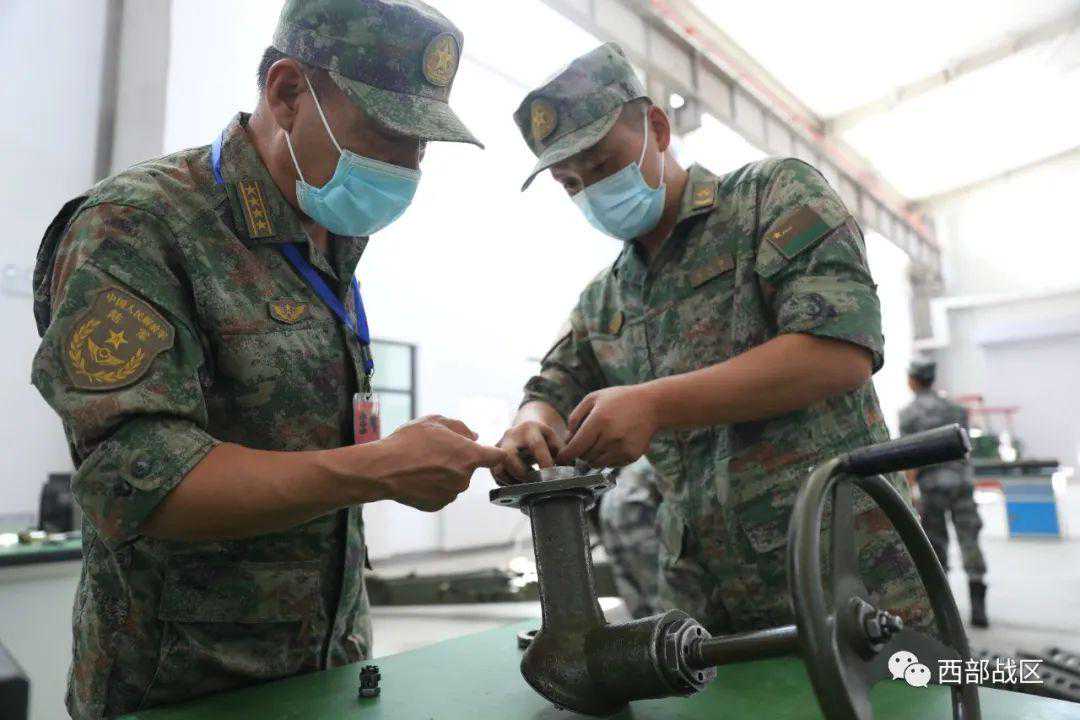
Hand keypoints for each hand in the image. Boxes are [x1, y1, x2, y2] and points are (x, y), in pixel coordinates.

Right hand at [374, 415, 507, 510]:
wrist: (383, 469)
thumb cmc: (408, 442)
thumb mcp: (434, 422)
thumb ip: (460, 427)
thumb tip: (474, 436)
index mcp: (469, 456)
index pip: (496, 457)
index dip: (494, 453)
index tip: (490, 453)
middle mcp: (464, 478)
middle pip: (469, 468)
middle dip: (458, 460)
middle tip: (435, 451)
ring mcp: (451, 494)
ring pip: (454, 481)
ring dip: (445, 474)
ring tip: (421, 464)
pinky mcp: (437, 505)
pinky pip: (442, 493)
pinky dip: (433, 486)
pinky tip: (417, 478)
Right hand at [492, 420, 565, 483]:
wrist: (526, 429)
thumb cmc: (544, 438)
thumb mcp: (555, 440)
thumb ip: (562, 454)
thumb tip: (567, 472)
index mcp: (530, 428)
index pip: (537, 445)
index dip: (545, 462)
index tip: (552, 478)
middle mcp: (511, 435)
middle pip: (509, 456)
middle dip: (522, 474)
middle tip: (534, 483)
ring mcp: (499, 446)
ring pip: (498, 468)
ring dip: (512, 482)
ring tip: (525, 486)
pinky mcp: (492, 456)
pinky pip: (495, 474)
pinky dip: (506, 483)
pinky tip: (518, 484)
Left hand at [558, 385, 659, 467]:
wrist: (652, 405)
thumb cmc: (619, 400)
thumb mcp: (593, 398)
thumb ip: (575, 417)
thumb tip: (567, 440)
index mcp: (598, 420)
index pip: (575, 448)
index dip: (565, 456)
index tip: (560, 459)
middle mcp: (610, 436)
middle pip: (584, 457)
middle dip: (580, 452)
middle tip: (585, 442)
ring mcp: (622, 448)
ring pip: (596, 463)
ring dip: (593, 457)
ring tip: (599, 442)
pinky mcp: (632, 455)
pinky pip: (611, 464)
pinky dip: (607, 458)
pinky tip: (613, 444)